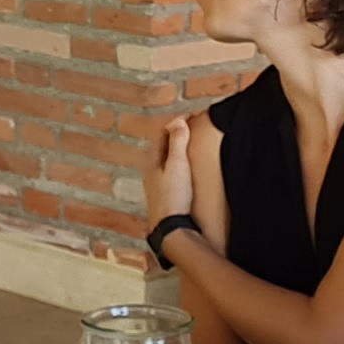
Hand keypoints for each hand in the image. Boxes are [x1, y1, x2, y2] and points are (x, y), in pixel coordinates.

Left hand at [145, 114, 193, 228]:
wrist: (171, 228)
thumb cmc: (174, 196)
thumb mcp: (178, 165)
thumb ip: (178, 142)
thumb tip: (179, 121)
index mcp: (151, 161)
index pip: (162, 134)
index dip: (176, 123)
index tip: (192, 116)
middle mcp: (150, 172)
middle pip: (162, 147)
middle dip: (176, 135)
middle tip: (192, 128)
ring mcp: (156, 185)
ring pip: (165, 161)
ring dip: (177, 151)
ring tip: (191, 146)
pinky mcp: (164, 196)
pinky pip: (170, 173)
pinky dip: (178, 165)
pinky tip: (186, 171)